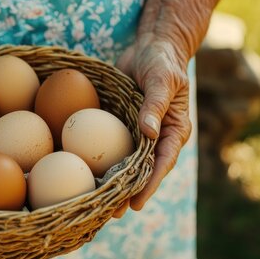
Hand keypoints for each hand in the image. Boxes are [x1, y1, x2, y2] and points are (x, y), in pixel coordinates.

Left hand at [113, 36, 191, 215]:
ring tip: (97, 203)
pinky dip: (101, 159)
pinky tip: (85, 172)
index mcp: (174, 130)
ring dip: (114, 182)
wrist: (153, 45)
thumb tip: (148, 133)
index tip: (136, 203)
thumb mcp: (162, 79)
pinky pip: (111, 145)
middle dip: (129, 192)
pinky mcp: (123, 124)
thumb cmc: (162, 61)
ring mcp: (139, 132)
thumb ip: (155, 105)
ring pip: (126, 163)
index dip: (149, 185)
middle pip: (144, 171)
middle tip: (112, 213)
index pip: (162, 163)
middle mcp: (157, 137)